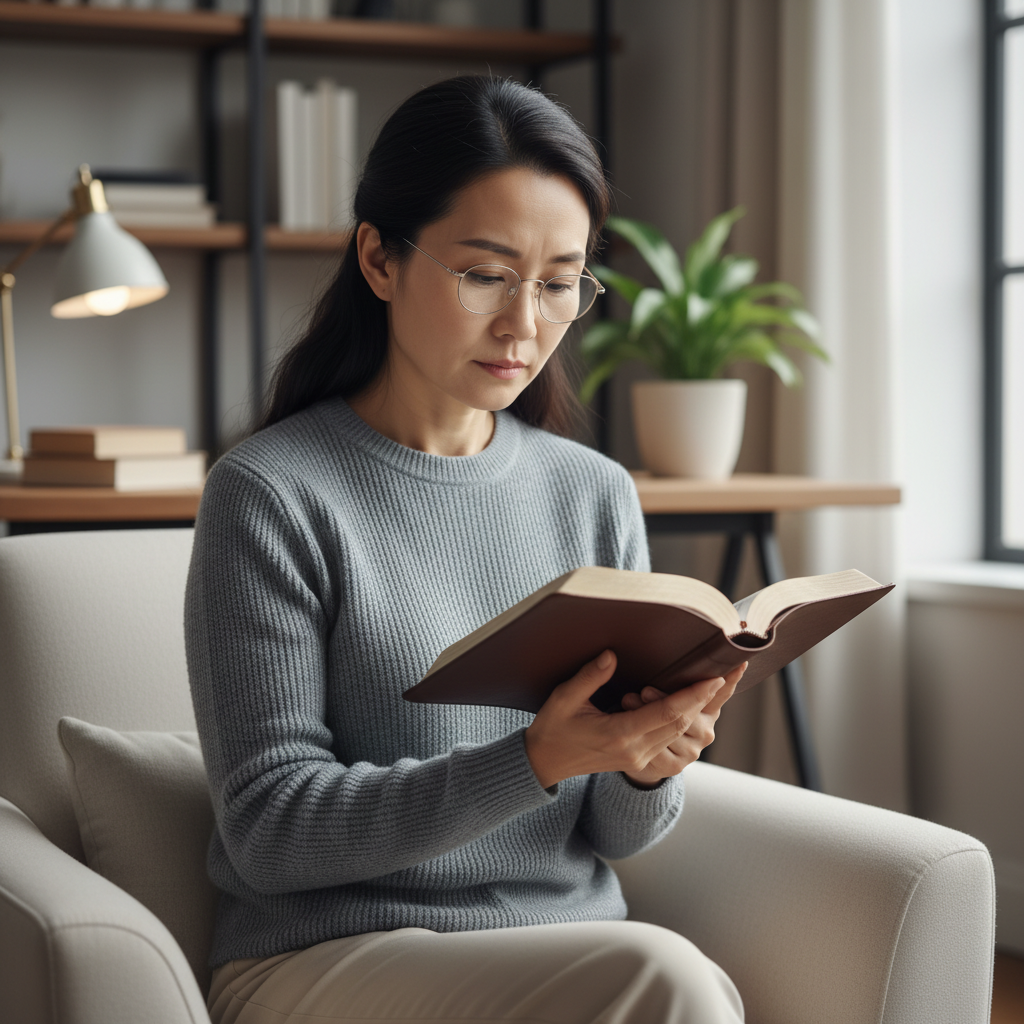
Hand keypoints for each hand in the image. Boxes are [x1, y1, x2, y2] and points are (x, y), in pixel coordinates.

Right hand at [523, 651, 745, 789]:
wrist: (545, 762)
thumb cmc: (553, 728)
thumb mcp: (564, 698)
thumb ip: (590, 677)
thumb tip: (612, 655)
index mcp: (618, 734)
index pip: (666, 713)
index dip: (692, 695)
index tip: (713, 677)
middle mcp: (635, 750)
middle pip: (681, 723)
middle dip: (706, 698)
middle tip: (726, 673)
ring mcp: (639, 757)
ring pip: (680, 732)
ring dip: (699, 709)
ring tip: (716, 684)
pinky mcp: (640, 759)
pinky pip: (670, 738)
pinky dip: (685, 718)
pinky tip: (693, 701)